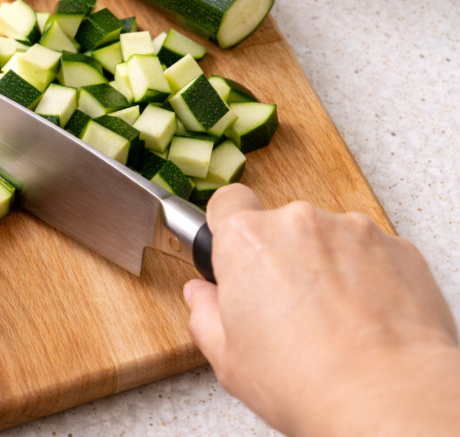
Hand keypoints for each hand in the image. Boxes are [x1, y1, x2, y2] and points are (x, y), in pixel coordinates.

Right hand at [184, 185, 459, 436]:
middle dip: (282, 257)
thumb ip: (205, 315)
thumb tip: (202, 297)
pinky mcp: (398, 249)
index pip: (227, 202)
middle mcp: (298, 222)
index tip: (237, 254)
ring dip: (328, 266)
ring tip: (335, 320)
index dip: (229, 228)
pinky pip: (373, 254)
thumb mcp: (228, 359)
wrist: (387, 398)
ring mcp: (353, 231)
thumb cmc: (304, 380)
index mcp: (246, 240)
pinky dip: (368, 278)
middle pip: (281, 226)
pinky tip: (366, 319)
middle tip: (287, 308)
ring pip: (329, 239)